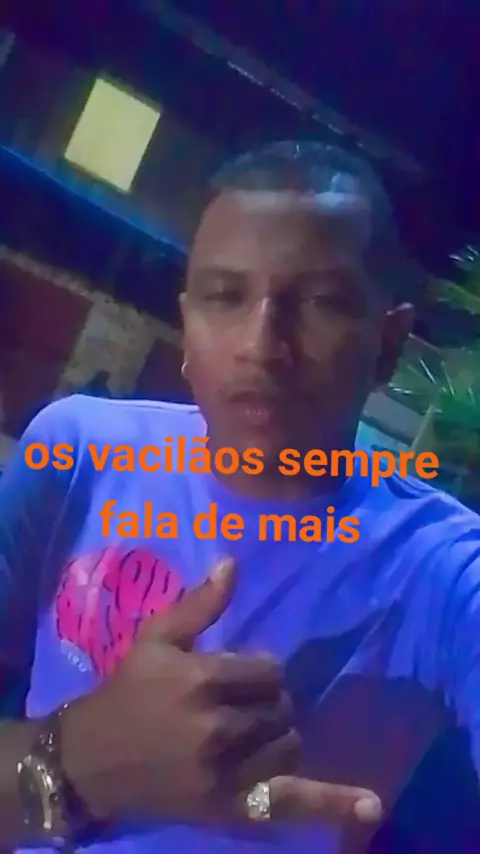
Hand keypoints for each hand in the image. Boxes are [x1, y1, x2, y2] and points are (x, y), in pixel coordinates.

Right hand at [61, 558, 381, 827]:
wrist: (92, 760)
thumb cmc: (128, 691)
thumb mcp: (156, 639)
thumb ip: (200, 605)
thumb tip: (233, 563)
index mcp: (203, 679)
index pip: (270, 670)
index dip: (259, 672)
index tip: (237, 677)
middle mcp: (218, 726)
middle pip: (282, 706)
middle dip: (267, 702)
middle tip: (237, 707)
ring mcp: (227, 772)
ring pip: (289, 743)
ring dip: (278, 735)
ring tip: (249, 735)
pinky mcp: (230, 807)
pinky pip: (291, 802)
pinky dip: (333, 803)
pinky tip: (371, 805)